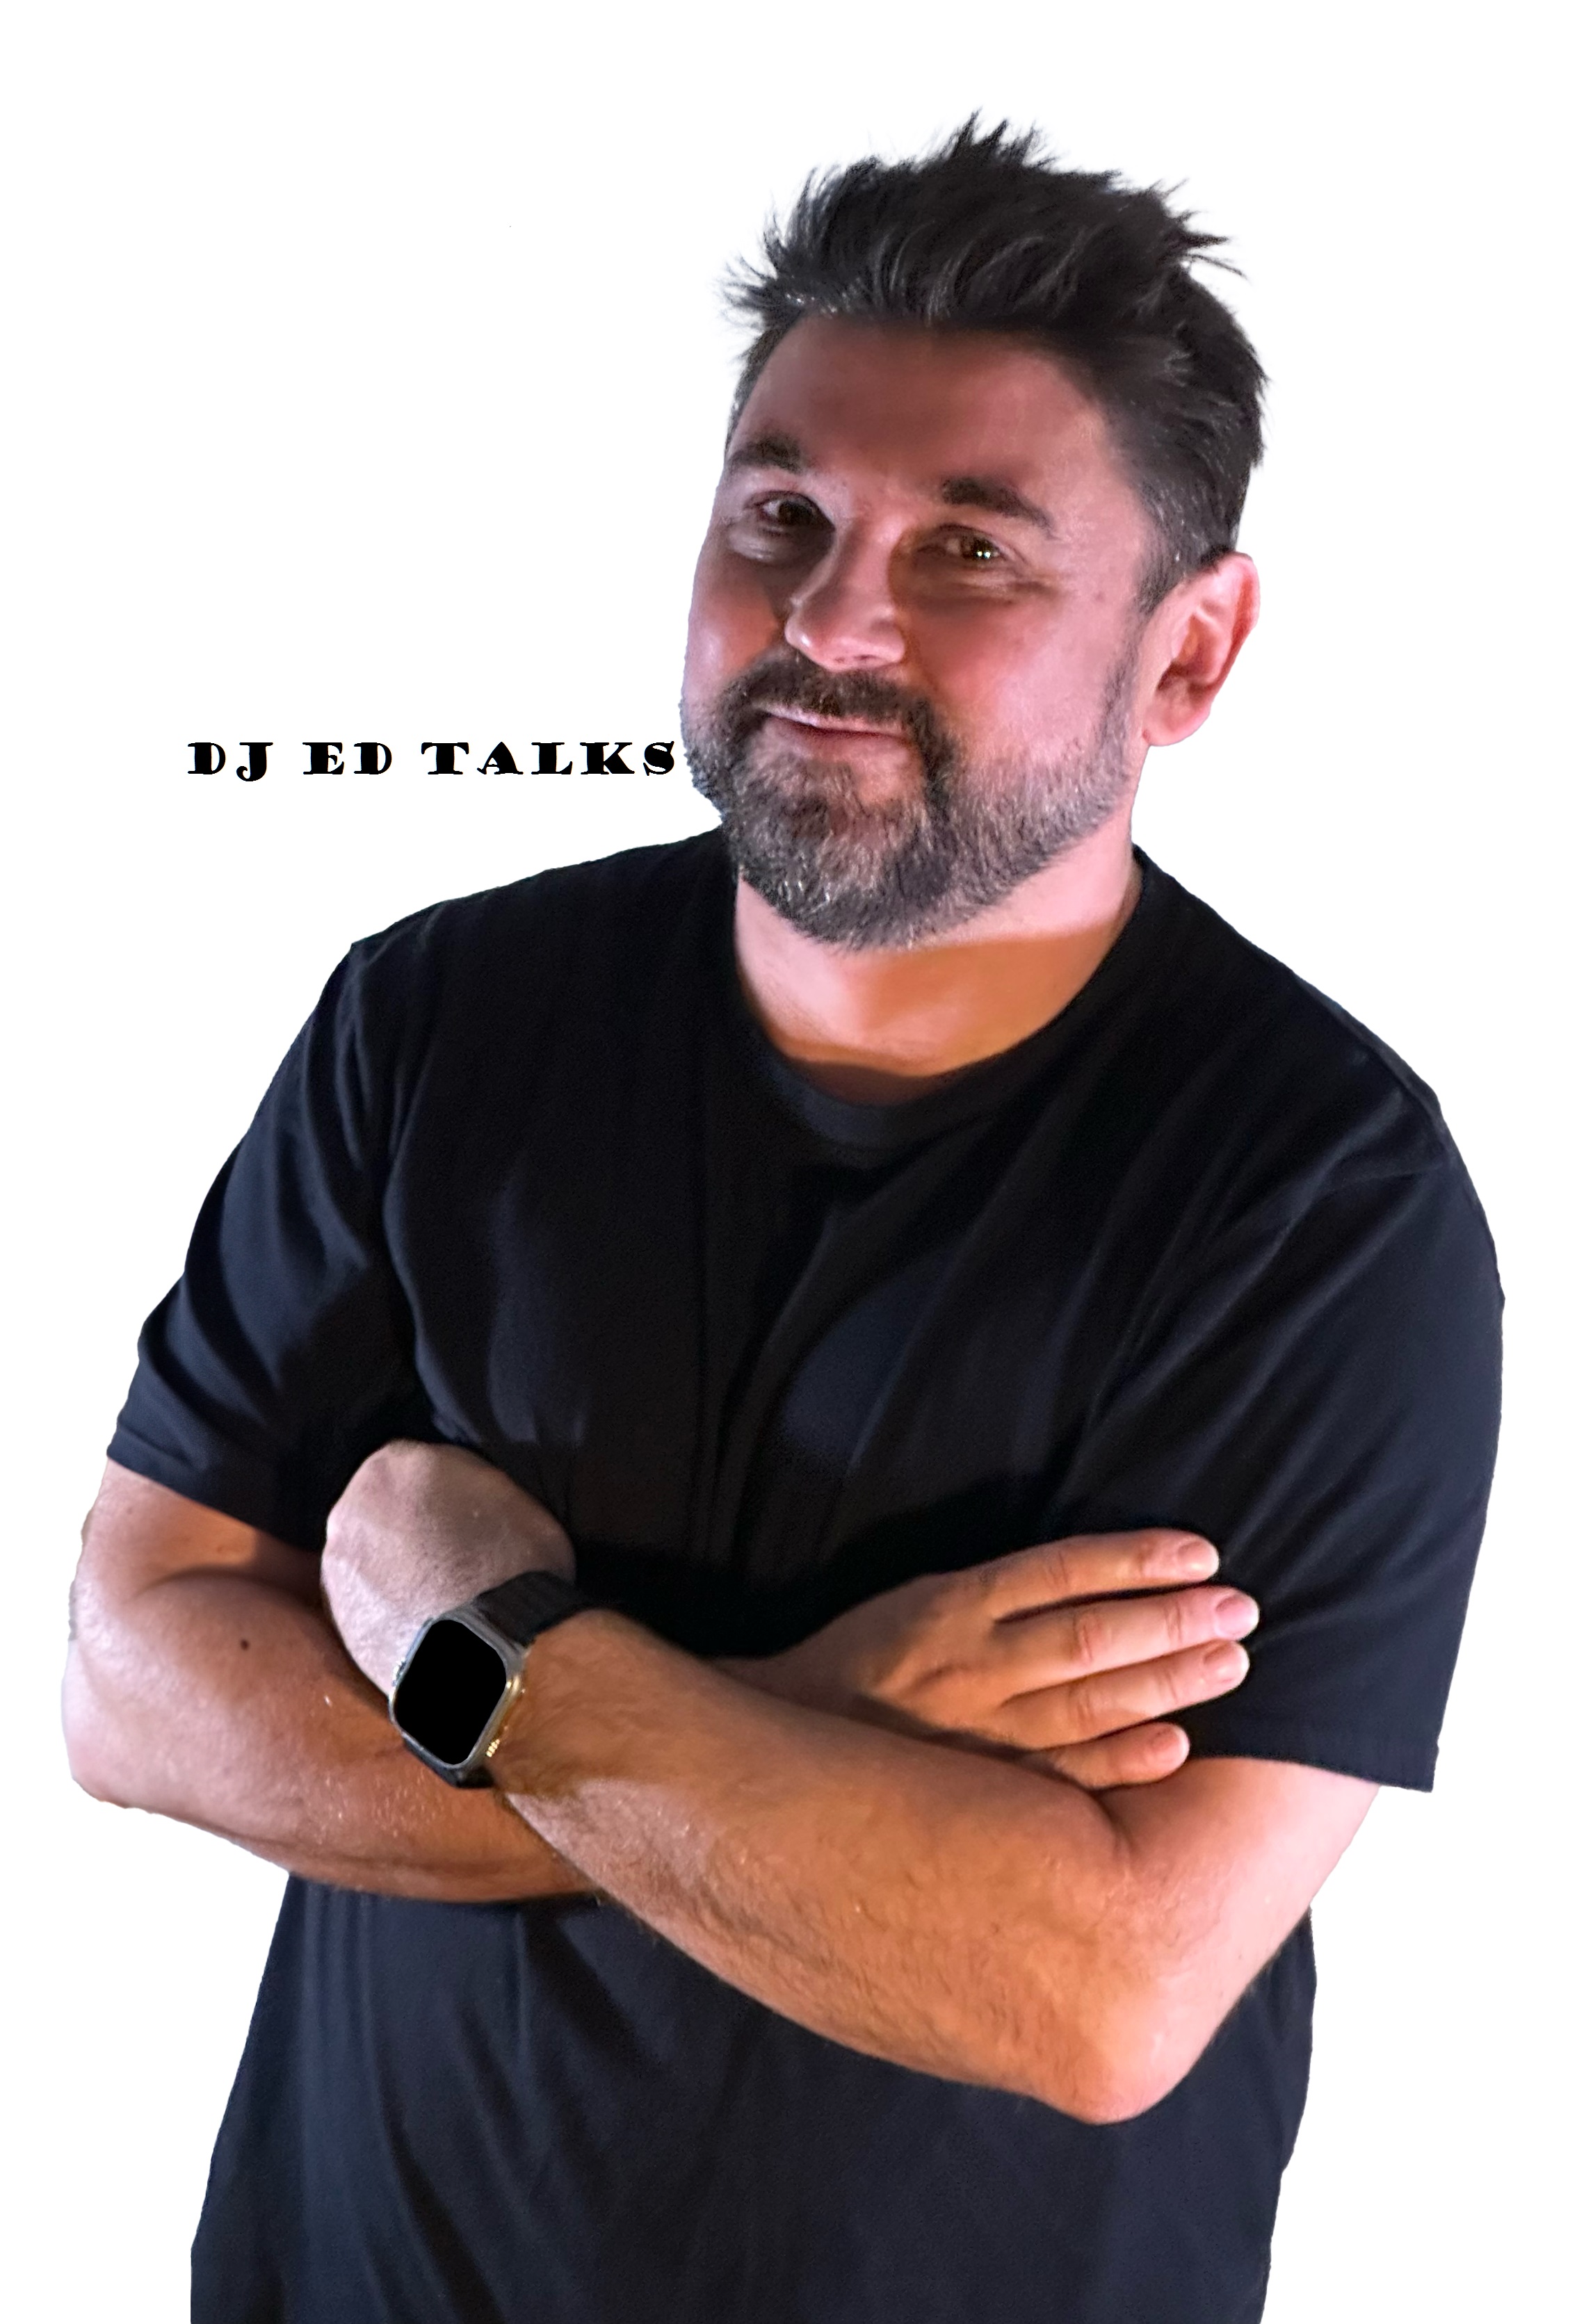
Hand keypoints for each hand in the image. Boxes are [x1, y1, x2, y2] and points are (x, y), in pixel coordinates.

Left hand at [321, 1441, 574, 1695]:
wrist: (492, 1649)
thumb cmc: (515, 1566)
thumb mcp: (508, 1492)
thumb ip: (463, 1479)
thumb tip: (453, 1491)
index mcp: (393, 1464)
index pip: (411, 1463)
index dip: (440, 1491)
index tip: (461, 1514)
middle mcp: (351, 1508)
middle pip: (378, 1507)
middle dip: (406, 1525)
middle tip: (447, 1553)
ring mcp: (338, 1566)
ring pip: (366, 1555)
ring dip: (391, 1567)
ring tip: (434, 1595)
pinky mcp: (336, 1617)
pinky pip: (362, 1601)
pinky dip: (383, 1607)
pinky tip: (419, 1622)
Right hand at [727, 1531, 1255, 1789]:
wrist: (785, 1751)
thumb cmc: (868, 1667)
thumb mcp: (918, 1603)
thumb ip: (999, 1594)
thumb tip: (1100, 1573)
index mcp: (953, 1606)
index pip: (1060, 1571)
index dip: (1135, 1560)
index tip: (1202, 1553)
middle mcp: (969, 1666)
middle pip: (1089, 1637)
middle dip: (1172, 1621)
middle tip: (1243, 1610)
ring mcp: (975, 1732)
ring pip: (1086, 1702)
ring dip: (1166, 1681)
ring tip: (1232, 1662)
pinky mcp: (978, 1787)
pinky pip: (1061, 1776)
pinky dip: (1121, 1761)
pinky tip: (1176, 1746)